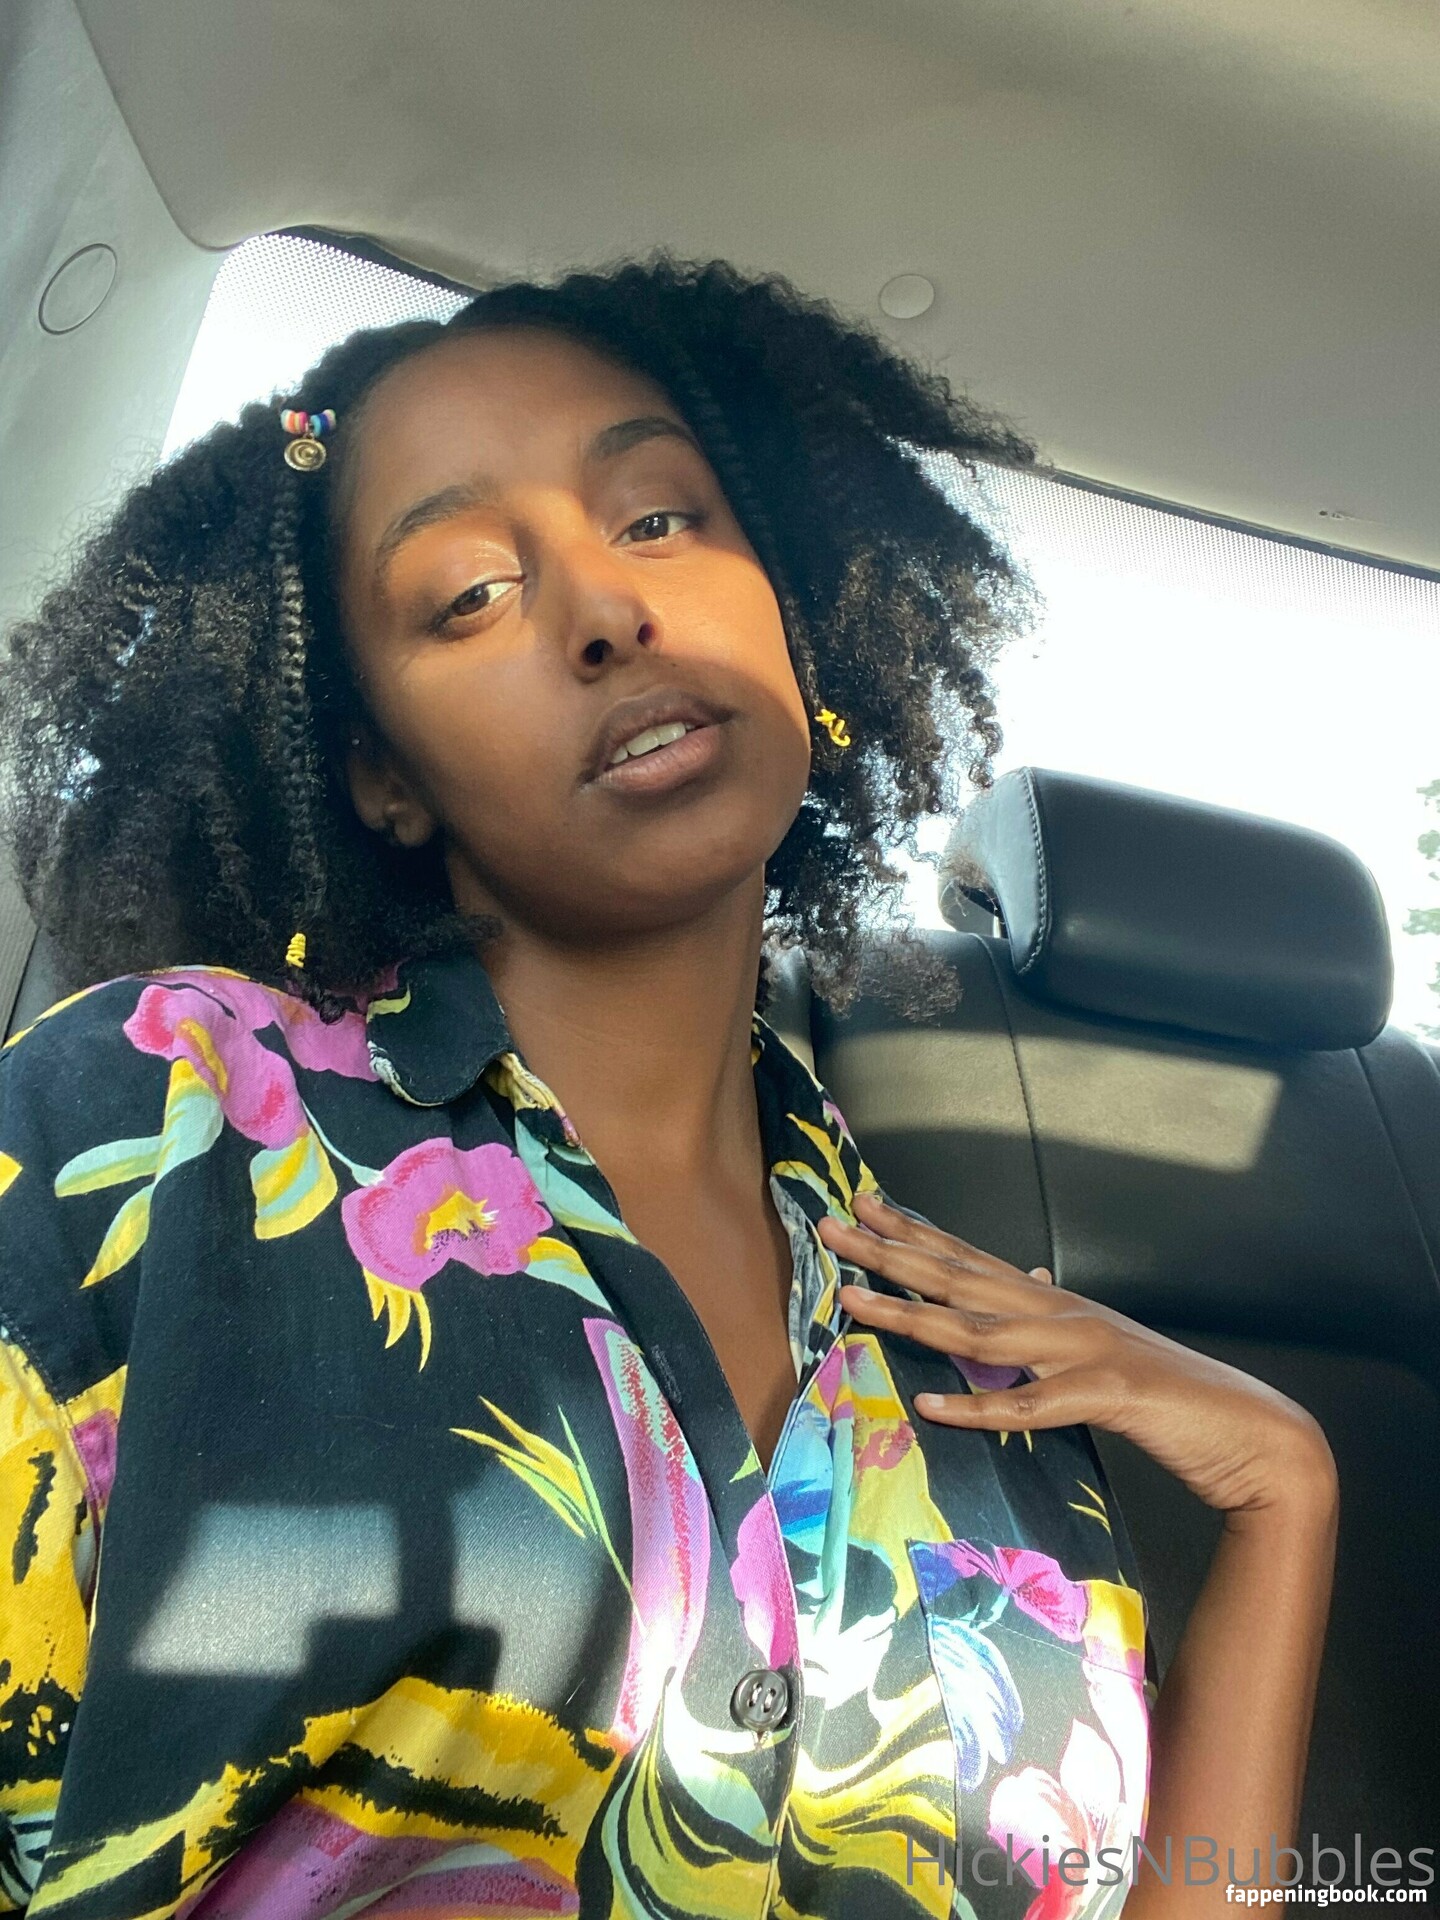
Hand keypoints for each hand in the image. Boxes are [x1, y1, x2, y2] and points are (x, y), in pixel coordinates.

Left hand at [817, 1191, 1336, 1517]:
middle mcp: (1063, 1313)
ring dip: (911, 1318)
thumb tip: (1025, 1284)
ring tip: (852, 1303)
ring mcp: (1086, 1350)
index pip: (971, 1258)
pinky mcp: (1108, 1395)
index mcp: (1058, 1303)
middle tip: (832, 1227)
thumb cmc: (1171, 1399)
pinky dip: (981, 1405)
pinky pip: (1032, 1403)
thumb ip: (1053, 1328)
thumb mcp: (1099, 1354)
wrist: (1254, 1435)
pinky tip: (934, 1407)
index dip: (914, 1232)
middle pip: (960, 1279)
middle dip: (889, 1253)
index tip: (863, 1206)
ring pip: (981, 1331)